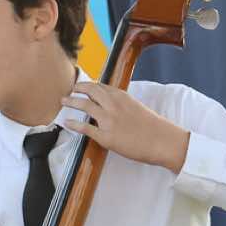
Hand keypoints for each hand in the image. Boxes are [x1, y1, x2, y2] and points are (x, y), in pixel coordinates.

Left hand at [64, 81, 190, 172]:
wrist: (161, 140)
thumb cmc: (153, 127)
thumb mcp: (137, 108)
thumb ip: (123, 105)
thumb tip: (113, 107)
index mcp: (122, 96)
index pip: (101, 86)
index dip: (89, 85)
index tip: (82, 86)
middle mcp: (113, 105)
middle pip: (90, 91)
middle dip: (78, 89)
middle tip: (71, 90)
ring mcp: (108, 120)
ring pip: (84, 106)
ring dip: (71, 102)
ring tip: (64, 102)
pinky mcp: (106, 136)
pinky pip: (85, 128)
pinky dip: (74, 124)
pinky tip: (67, 122)